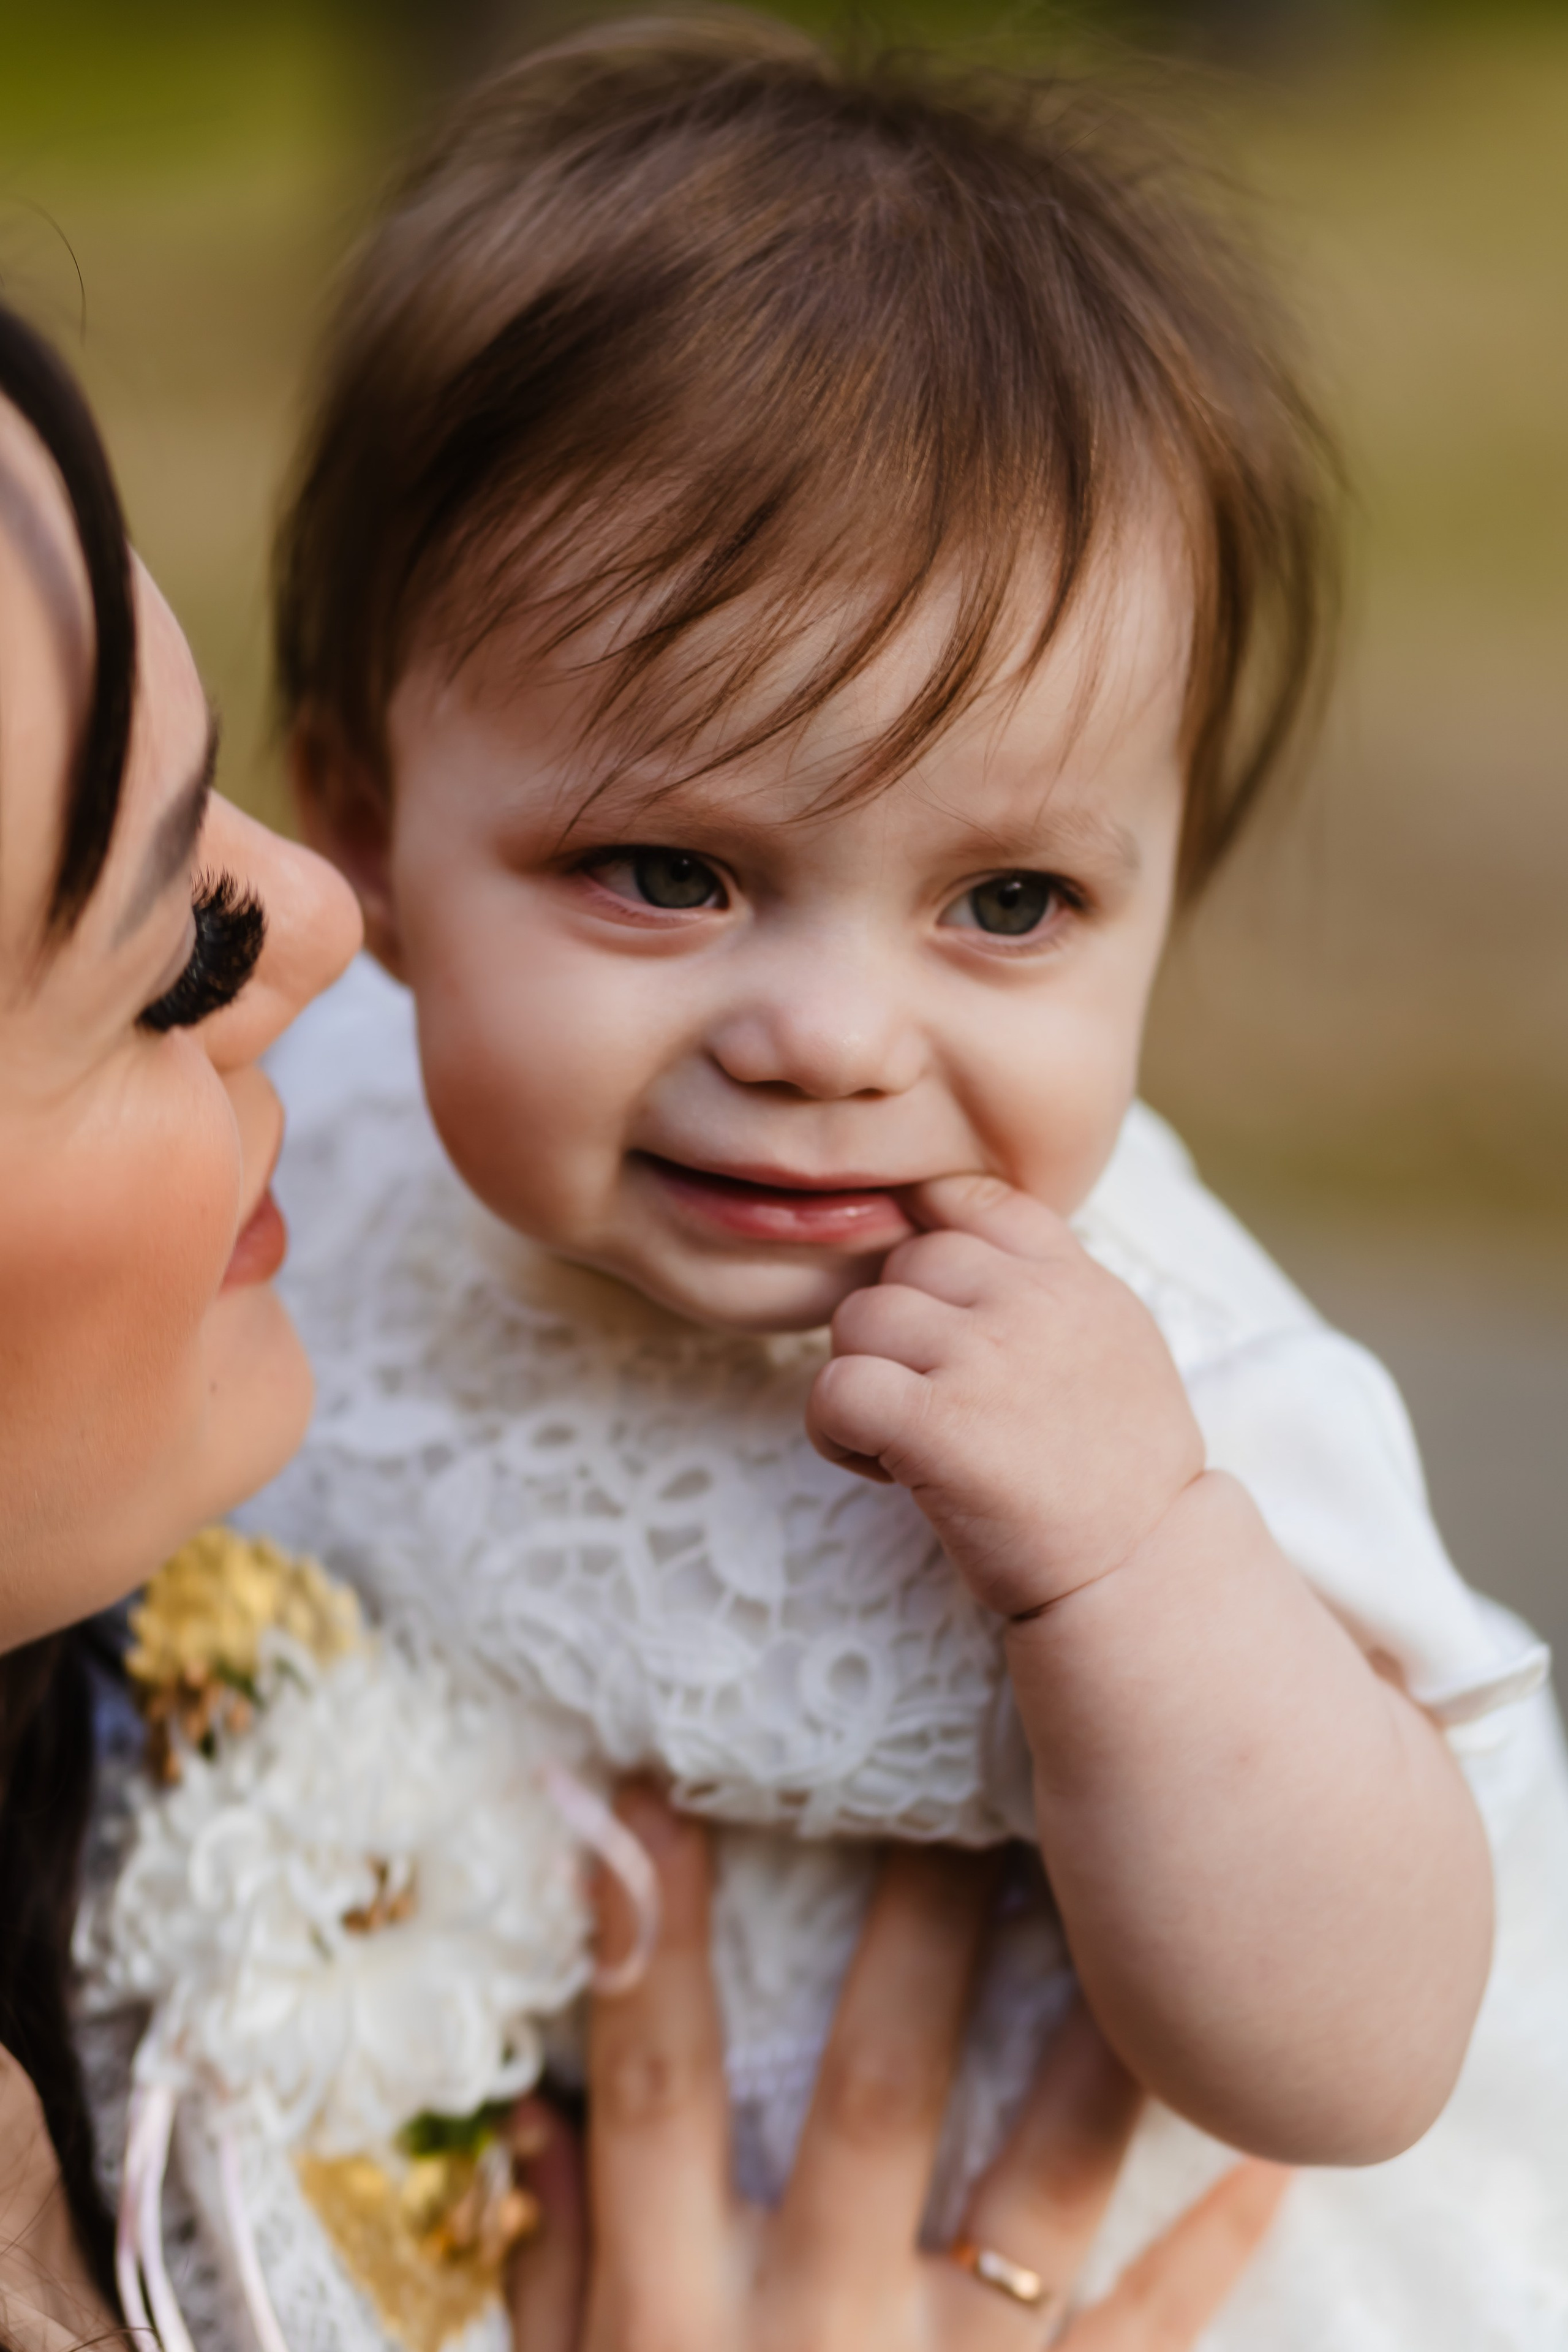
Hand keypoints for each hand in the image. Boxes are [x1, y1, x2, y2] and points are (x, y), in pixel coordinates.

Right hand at [508, 1787, 1288, 2349]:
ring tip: (1146, 1911)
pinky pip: (1141, 2344)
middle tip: (960, 1788)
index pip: (652, 2088)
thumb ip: (558, 2277)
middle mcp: (812, 2334)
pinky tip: (1277, 2159)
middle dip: (913, 1938)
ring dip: (1094, 2049)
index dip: (641, 1938)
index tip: (642, 1793)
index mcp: (676, 2319)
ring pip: (1034, 2192)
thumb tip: (537, 2116)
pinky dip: (1213, 2252)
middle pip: (868, 2094)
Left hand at [804, 1173, 1204, 1617]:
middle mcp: (1030, 1301)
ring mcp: (984, 1356)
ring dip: (863, 1378)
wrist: (1142, 1568)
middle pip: (903, 1260)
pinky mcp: (937, 1422)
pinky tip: (880, 1467)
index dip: (931, 1244)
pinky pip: (836, 1388)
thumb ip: (1049, 1283)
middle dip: (898, 1329)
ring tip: (907, 1437)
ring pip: (857, 1317)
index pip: (972, 1197)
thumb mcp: (1115, 1343)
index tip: (939, 1315)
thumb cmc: (1116, 1470)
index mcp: (1073, 1276)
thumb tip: (957, 1229)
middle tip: (930, 1399)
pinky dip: (835, 1430)